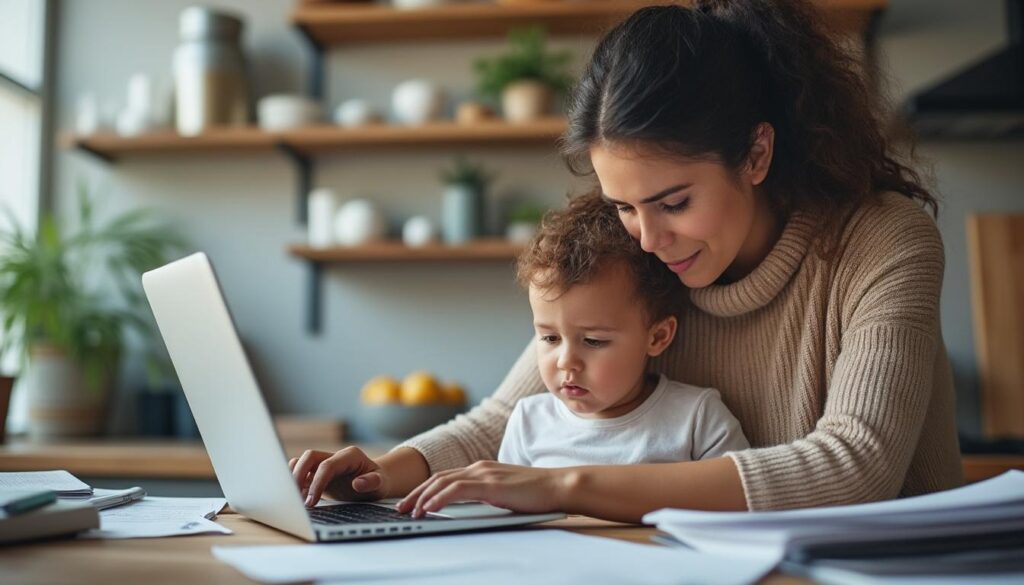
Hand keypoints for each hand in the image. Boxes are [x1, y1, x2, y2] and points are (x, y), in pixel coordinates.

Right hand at [288, 446, 389, 505]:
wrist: (376, 482)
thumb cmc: (379, 482)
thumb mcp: (381, 484)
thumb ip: (372, 482)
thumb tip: (357, 483)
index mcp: (350, 456)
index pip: (327, 465)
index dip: (317, 483)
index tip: (311, 502)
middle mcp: (335, 456)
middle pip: (309, 457)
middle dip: (299, 475)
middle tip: (295, 498)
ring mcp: (325, 464)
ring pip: (302, 462)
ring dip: (294, 478)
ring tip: (293, 498)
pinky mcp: (318, 473)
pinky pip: (302, 473)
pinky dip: (296, 483)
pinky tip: (298, 498)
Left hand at [395, 461, 568, 517]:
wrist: (557, 486)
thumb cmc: (536, 493)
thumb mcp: (504, 492)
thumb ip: (486, 494)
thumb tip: (470, 505)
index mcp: (481, 468)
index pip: (444, 477)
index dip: (424, 489)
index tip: (410, 502)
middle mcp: (479, 467)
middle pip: (437, 477)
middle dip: (415, 493)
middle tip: (400, 509)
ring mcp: (484, 474)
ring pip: (443, 482)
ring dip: (422, 497)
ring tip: (410, 511)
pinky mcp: (490, 484)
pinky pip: (457, 490)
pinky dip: (440, 498)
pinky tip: (430, 507)